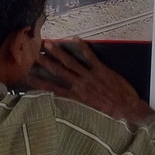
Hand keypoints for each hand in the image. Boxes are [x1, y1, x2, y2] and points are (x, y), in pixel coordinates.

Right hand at [27, 39, 153, 122]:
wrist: (127, 111)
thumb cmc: (108, 117)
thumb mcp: (87, 116)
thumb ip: (74, 109)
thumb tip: (60, 108)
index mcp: (75, 98)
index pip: (52, 89)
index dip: (38, 82)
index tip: (27, 75)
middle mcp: (80, 85)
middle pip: (59, 71)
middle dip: (46, 62)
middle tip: (33, 54)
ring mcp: (90, 76)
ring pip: (71, 62)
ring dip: (59, 52)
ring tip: (48, 43)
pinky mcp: (102, 70)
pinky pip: (90, 56)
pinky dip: (82, 47)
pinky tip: (75, 38)